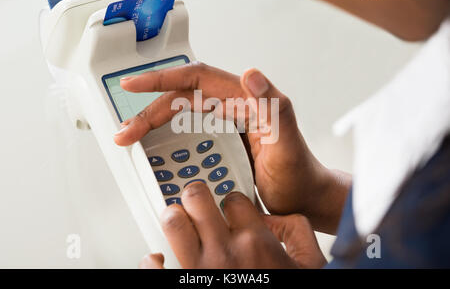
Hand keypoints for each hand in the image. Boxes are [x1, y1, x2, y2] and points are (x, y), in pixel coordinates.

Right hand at [114, 63, 349, 232]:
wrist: (302, 199)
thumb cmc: (299, 175)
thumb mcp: (288, 144)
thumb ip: (275, 109)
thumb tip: (251, 74)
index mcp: (245, 100)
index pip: (198, 79)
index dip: (164, 79)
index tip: (135, 85)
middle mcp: (232, 109)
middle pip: (181, 100)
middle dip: (149, 111)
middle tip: (125, 131)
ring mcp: (224, 127)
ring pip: (180, 117)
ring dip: (153, 125)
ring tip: (130, 138)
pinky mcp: (220, 143)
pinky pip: (187, 136)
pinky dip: (167, 140)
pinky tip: (154, 152)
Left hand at [139, 182, 326, 268]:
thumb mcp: (309, 265)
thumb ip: (296, 231)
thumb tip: (272, 218)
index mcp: (256, 243)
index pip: (233, 199)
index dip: (230, 201)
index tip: (229, 210)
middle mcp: (225, 253)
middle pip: (196, 199)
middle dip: (196, 196)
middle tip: (197, 204)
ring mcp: (200, 272)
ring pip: (173, 223)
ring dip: (174, 218)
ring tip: (178, 221)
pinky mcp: (184, 288)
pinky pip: (154, 269)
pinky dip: (152, 262)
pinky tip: (158, 259)